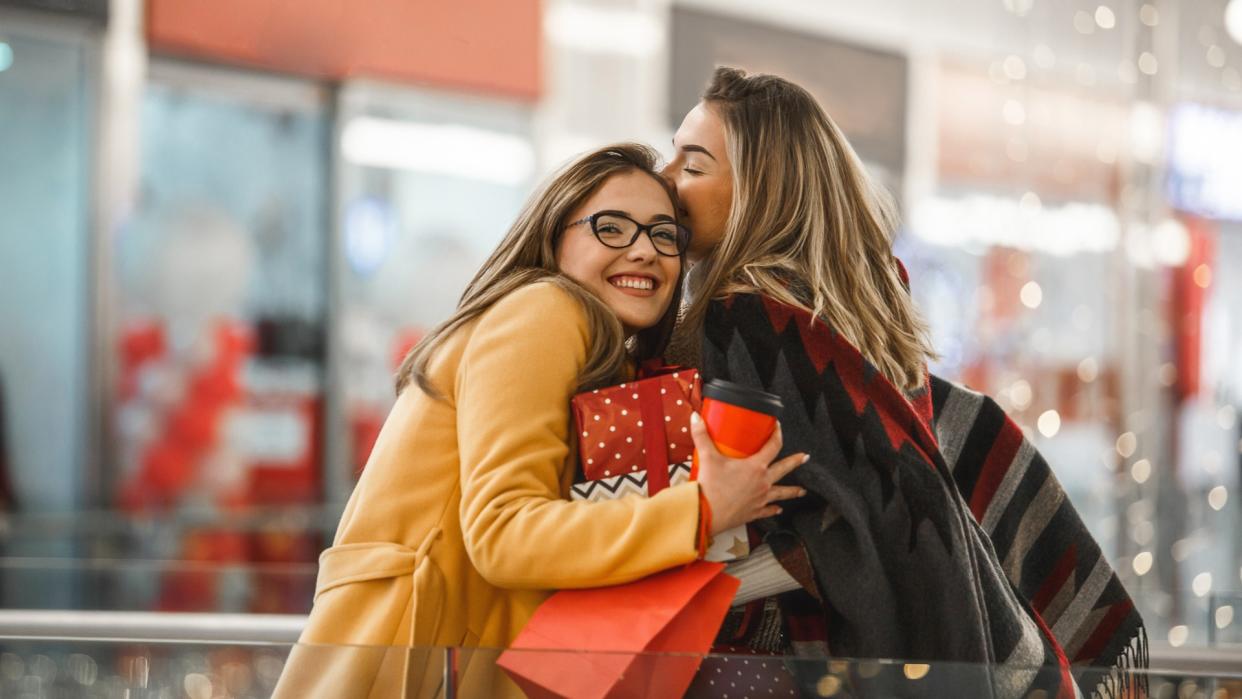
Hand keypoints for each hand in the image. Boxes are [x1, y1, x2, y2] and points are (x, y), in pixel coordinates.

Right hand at [689, 412, 807, 535]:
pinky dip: (774, 509)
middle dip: (795, 462)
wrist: (706, 514)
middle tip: (805, 458)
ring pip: (781, 492)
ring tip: (802, 491)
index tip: (778, 428)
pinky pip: (768, 510)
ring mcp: (760, 498)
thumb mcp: (707, 457)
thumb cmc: (710, 487)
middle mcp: (762, 482)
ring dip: (792, 491)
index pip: (773, 446)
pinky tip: (778, 509)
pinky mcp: (753, 512)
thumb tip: (696, 418)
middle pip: (784, 469)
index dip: (777, 434)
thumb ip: (702, 436)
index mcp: (755, 467)